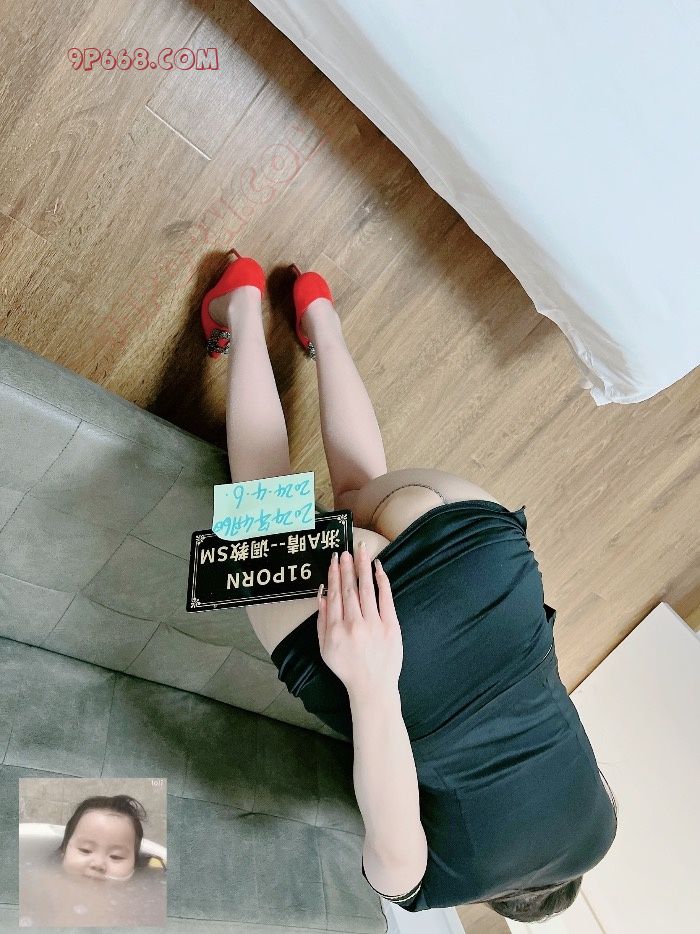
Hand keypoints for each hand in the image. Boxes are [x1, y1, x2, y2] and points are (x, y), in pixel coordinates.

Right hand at [317, 544, 402, 700]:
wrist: (373, 686)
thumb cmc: (346, 668)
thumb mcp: (324, 648)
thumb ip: (321, 621)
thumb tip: (321, 594)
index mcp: (335, 630)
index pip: (334, 595)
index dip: (334, 575)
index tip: (334, 560)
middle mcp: (354, 625)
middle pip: (349, 589)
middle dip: (347, 567)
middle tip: (345, 551)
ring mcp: (374, 624)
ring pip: (366, 589)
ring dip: (362, 568)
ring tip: (360, 551)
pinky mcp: (391, 626)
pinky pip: (385, 598)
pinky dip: (381, 581)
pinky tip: (377, 567)